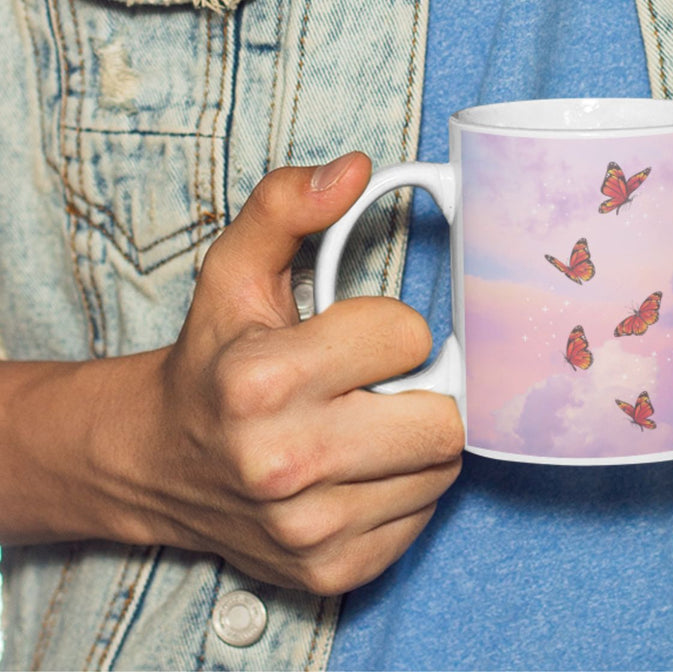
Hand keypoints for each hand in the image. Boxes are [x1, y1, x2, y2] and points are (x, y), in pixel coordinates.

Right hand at [126, 153, 463, 593]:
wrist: (161, 460)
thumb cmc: (213, 357)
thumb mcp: (235, 269)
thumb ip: (288, 205)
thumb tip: (355, 170)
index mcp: (262, 381)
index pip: (408, 337)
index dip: (390, 329)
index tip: (357, 336)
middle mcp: (283, 464)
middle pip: (443, 417)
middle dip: (421, 388)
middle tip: (378, 383)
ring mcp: (310, 528)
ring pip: (442, 467)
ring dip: (417, 438)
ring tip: (366, 422)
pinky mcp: (333, 570)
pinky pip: (423, 515)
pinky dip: (404, 487)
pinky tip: (359, 468)